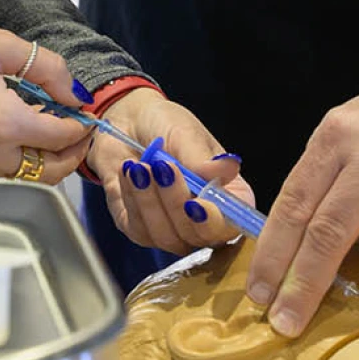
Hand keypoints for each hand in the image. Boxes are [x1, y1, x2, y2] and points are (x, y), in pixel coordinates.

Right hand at [0, 6, 91, 182]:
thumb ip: (44, 67)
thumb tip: (73, 91)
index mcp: (3, 122)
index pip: (61, 138)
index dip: (82, 126)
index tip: (88, 113)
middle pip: (47, 171)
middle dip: (70, 154)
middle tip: (78, 130)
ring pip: (20, 175)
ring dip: (41, 158)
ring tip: (45, 126)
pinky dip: (11, 158)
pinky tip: (10, 128)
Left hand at [86, 87, 255, 252]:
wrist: (126, 123)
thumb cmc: (164, 125)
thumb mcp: (185, 133)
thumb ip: (203, 157)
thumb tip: (228, 168)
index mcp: (226, 195)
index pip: (231, 223)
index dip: (216, 221)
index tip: (195, 203)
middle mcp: (203, 219)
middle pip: (198, 236)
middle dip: (175, 202)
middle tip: (161, 166)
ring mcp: (173, 229)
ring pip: (166, 236)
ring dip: (149, 199)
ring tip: (139, 166)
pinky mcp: (141, 230)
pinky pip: (138, 229)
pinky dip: (132, 199)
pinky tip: (128, 173)